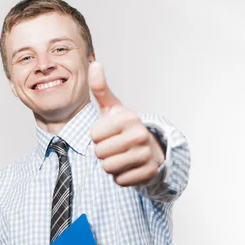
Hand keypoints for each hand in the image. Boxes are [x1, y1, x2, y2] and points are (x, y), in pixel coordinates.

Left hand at [89, 62, 164, 186]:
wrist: (151, 149)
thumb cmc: (125, 129)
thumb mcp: (113, 108)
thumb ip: (101, 89)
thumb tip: (94, 63)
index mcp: (128, 117)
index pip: (94, 135)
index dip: (97, 137)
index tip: (109, 133)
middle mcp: (139, 134)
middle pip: (99, 153)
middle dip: (103, 153)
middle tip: (115, 147)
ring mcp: (146, 154)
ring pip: (108, 168)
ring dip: (111, 166)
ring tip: (121, 156)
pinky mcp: (149, 172)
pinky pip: (120, 180)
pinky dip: (121, 177)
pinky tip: (129, 167)